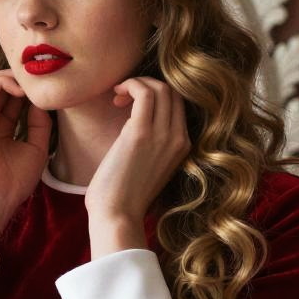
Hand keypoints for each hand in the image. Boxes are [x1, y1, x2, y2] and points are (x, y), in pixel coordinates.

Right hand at [0, 69, 52, 218]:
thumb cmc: (15, 180)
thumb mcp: (37, 147)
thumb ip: (40, 123)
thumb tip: (41, 100)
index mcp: (2, 130)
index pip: (14, 100)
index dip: (30, 92)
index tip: (48, 92)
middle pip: (3, 89)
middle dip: (22, 80)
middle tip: (39, 81)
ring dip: (13, 77)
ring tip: (31, 84)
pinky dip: (2, 81)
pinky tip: (21, 90)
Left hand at [84, 76, 190, 227]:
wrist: (117, 216)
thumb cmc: (124, 196)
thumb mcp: (148, 166)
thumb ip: (151, 144)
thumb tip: (134, 121)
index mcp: (182, 147)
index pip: (178, 104)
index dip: (157, 94)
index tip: (131, 104)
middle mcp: (178, 139)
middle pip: (173, 92)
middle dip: (147, 85)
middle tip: (123, 99)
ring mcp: (163, 135)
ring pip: (161, 88)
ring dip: (137, 83)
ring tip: (117, 97)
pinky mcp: (141, 133)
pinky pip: (144, 92)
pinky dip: (129, 85)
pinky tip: (115, 95)